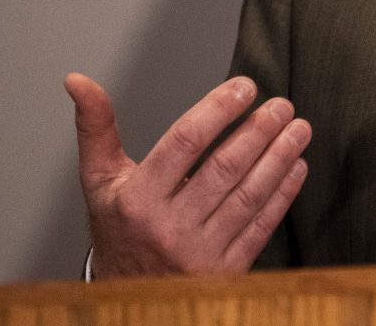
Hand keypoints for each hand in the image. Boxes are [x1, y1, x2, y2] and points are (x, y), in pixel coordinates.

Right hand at [65, 72, 310, 277]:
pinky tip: (297, 166)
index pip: (184, 143)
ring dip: (279, 158)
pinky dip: (283, 194)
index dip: (217, 110)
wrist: (128, 296)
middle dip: (258, 132)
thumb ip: (96, 128)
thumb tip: (77, 80)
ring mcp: (199, 252)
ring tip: (298, 127)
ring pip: (248, 196)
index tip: (245, 86)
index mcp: (137, 200)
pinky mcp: (226, 271)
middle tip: (282, 105)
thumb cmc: (119, 228)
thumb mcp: (100, 181)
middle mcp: (168, 228)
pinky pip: (261, 227)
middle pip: (223, 168)